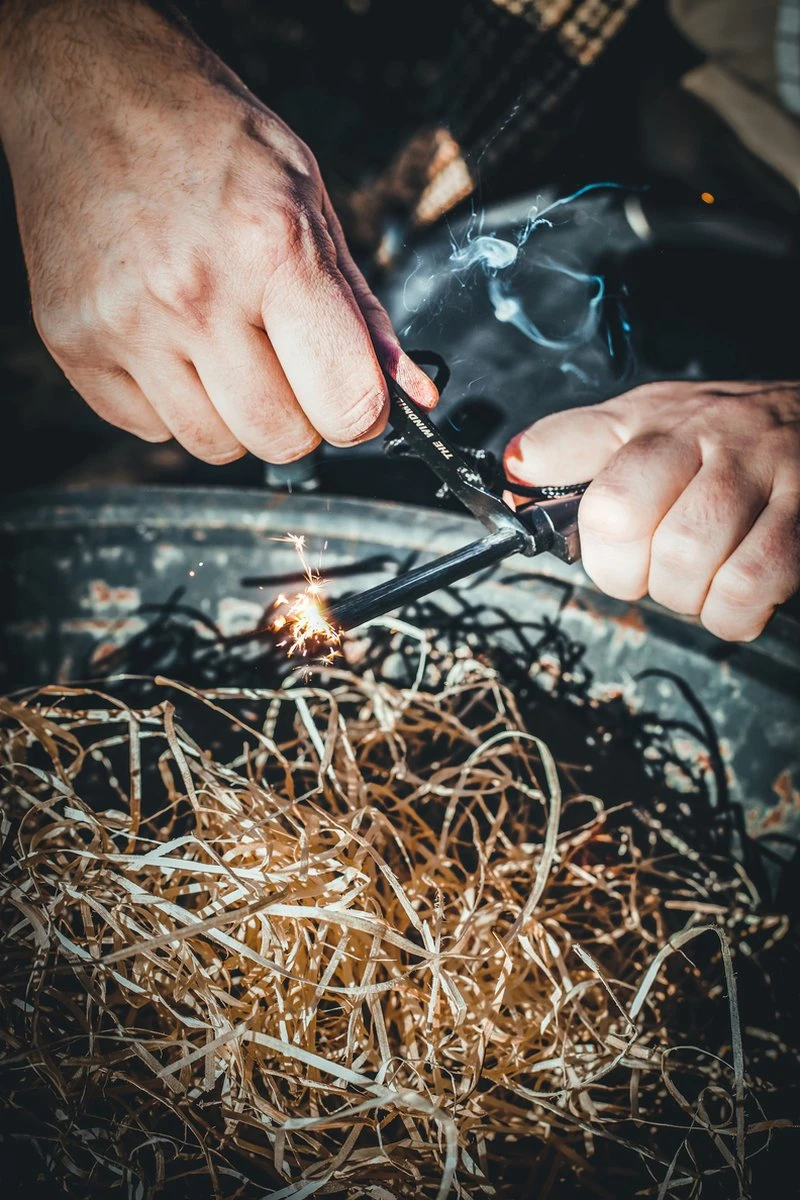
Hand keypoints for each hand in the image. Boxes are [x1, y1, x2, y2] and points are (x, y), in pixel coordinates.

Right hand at [0, 1, 435, 462]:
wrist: (90, 89)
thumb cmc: (207, 140)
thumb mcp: (310, 202)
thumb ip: (363, 311)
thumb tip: (415, 393)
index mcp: (270, 248)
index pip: (344, 402)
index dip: (361, 413)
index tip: (354, 397)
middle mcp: (193, 294)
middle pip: (280, 439)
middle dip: (299, 415)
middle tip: (285, 359)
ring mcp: (125, 325)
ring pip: (214, 445)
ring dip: (233, 412)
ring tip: (221, 340)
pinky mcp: (73, 345)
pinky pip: (150, 428)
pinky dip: (171, 402)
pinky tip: (169, 338)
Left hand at [505, 382, 799, 640]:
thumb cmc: (725, 430)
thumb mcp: (642, 418)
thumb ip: (573, 446)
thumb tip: (514, 475)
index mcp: (648, 420)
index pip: (568, 465)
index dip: (581, 533)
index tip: (605, 544)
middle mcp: (702, 437)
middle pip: (619, 518)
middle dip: (626, 570)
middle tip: (653, 568)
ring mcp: (760, 472)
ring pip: (684, 558)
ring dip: (683, 594)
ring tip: (700, 578)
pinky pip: (750, 583)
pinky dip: (732, 612)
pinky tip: (736, 596)